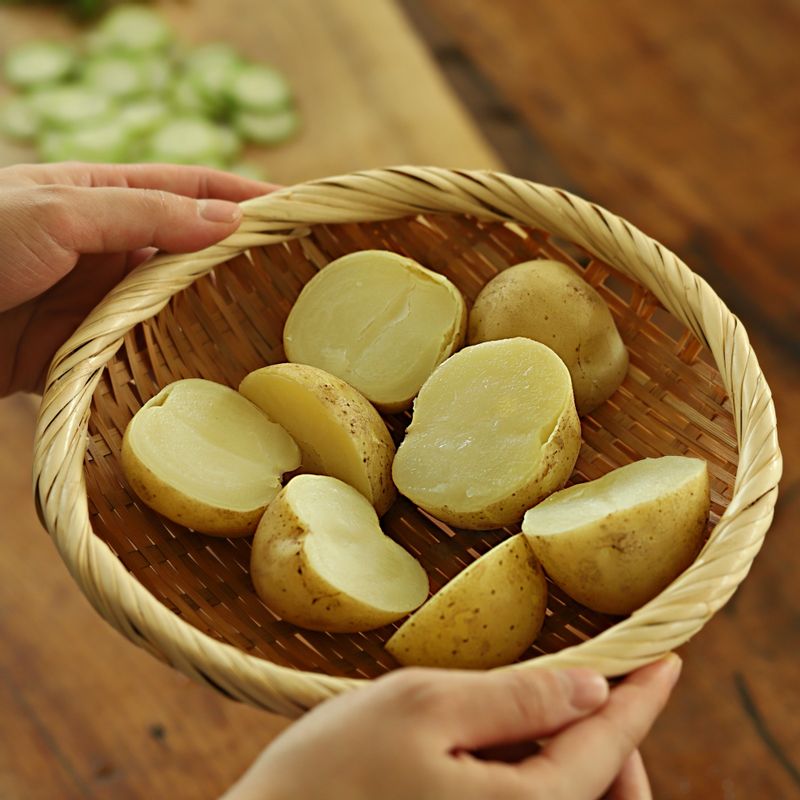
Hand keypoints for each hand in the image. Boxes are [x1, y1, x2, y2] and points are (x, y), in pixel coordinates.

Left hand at [0, 161, 274, 395]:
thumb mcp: (59, 212)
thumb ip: (144, 213)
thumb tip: (228, 218)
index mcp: (101, 197)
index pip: (189, 190)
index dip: (242, 197)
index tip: (296, 212)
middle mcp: (105, 249)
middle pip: (187, 254)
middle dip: (236, 264)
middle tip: (294, 280)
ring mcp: (93, 302)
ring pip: (168, 310)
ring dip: (207, 321)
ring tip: (263, 332)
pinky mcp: (78, 352)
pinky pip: (136, 358)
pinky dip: (167, 366)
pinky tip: (203, 374)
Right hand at [223, 655, 680, 799]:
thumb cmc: (330, 775)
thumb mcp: (423, 707)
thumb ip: (514, 699)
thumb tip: (591, 688)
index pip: (609, 749)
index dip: (643, 698)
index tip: (667, 661)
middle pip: (607, 797)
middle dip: (620, 742)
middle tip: (605, 684)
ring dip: (582, 759)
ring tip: (555, 706)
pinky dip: (543, 775)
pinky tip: (515, 740)